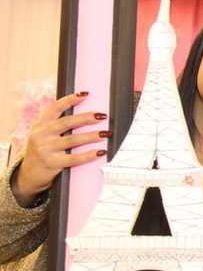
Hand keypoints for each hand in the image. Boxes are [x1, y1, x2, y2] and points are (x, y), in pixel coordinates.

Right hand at [11, 92, 109, 206]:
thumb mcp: (44, 135)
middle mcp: (41, 135)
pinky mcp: (51, 163)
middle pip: (66, 122)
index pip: (55, 108)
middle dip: (86, 118)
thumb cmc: (42, 152)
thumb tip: (84, 115)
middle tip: (102, 116)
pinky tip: (100, 152)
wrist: (28, 175)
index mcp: (40, 125)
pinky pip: (73, 158)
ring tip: (105, 133)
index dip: (69, 100)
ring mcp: (45, 149)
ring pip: (72, 140)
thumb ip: (57, 126)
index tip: (84, 94)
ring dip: (91, 136)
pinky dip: (88, 155)